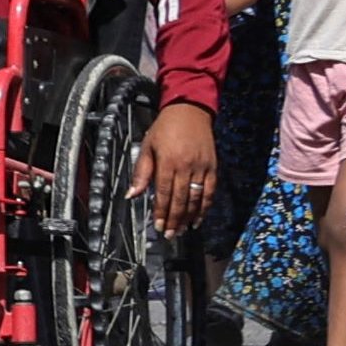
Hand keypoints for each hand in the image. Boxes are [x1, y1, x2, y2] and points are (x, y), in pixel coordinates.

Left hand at [128, 103, 215, 239]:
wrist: (189, 110)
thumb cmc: (164, 128)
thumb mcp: (147, 146)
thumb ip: (141, 172)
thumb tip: (132, 195)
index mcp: (167, 160)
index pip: (164, 192)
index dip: (161, 212)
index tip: (158, 226)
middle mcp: (186, 165)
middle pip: (180, 199)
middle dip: (174, 220)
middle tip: (170, 235)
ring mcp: (201, 167)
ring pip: (196, 198)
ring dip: (188, 217)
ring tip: (182, 230)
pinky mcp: (212, 167)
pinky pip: (210, 191)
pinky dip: (205, 207)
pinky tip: (198, 219)